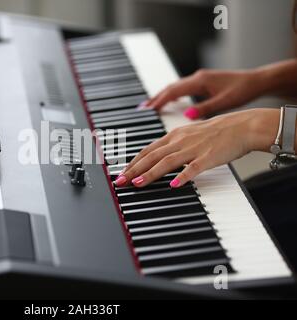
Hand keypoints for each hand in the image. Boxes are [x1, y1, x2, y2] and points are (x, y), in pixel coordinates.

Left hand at [115, 108, 278, 187]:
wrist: (243, 126)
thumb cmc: (217, 131)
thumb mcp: (189, 134)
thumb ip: (173, 144)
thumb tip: (158, 155)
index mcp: (174, 135)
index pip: (148, 150)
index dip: (133, 162)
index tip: (121, 172)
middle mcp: (180, 140)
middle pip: (152, 156)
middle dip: (134, 169)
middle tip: (120, 181)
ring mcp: (194, 148)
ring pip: (167, 162)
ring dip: (150, 173)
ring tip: (137, 184)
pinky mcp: (208, 156)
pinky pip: (193, 167)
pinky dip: (183, 176)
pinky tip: (174, 185)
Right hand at [139, 69, 264, 119]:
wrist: (257, 81)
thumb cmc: (244, 90)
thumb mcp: (224, 102)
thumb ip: (205, 108)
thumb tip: (187, 115)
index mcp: (200, 81)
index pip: (173, 91)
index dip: (159, 101)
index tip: (148, 110)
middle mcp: (197, 78)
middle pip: (170, 88)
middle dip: (156, 98)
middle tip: (142, 109)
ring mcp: (199, 80)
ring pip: (175, 88)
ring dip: (162, 96)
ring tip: (150, 106)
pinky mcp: (203, 83)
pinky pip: (181, 89)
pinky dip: (171, 95)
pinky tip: (168, 102)